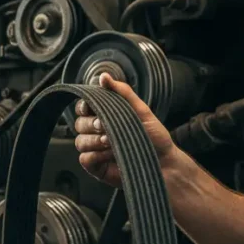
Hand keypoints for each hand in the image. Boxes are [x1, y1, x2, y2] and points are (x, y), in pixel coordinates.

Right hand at [74, 72, 176, 186]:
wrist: (164, 162)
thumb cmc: (154, 137)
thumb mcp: (141, 109)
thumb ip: (122, 91)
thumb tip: (103, 76)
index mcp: (105, 116)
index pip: (83, 108)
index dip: (84, 106)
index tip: (91, 108)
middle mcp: (97, 132)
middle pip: (78, 124)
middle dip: (91, 124)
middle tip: (105, 127)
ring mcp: (95, 150)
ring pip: (79, 141)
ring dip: (94, 141)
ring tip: (111, 142)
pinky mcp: (96, 166)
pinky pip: (84, 158)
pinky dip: (96, 156)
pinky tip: (110, 155)